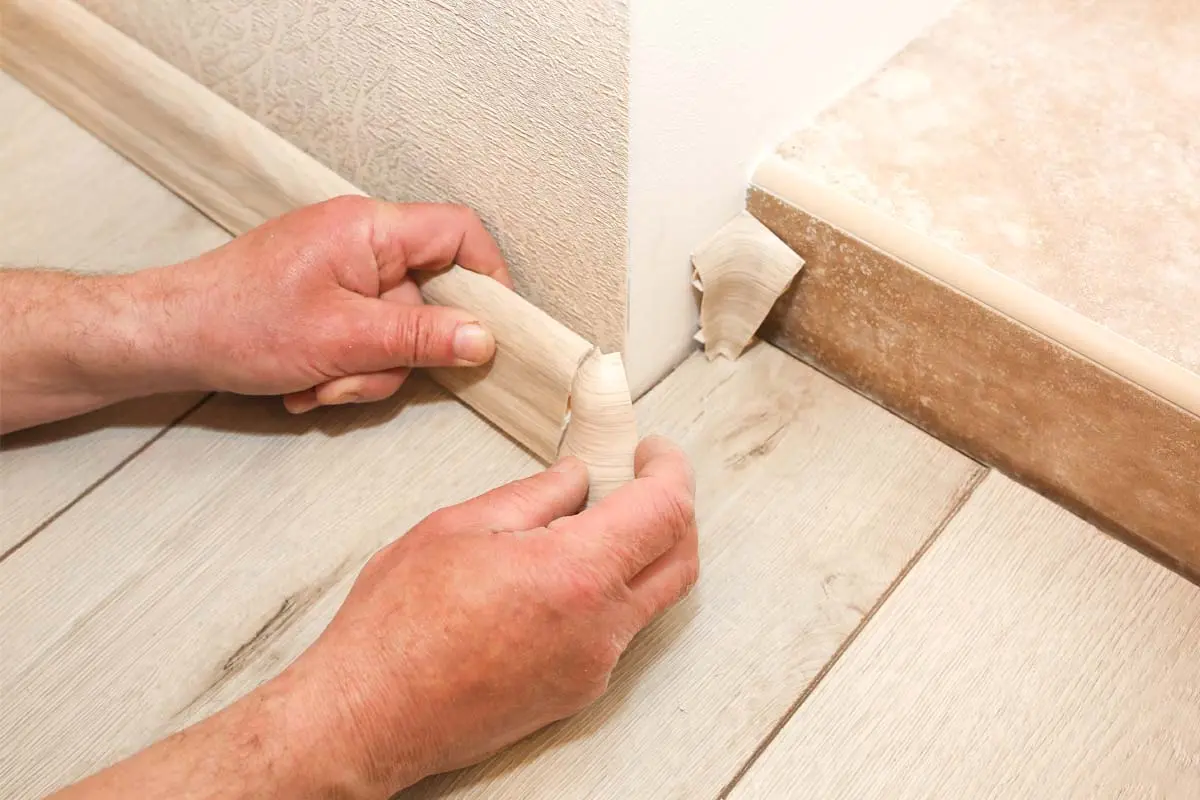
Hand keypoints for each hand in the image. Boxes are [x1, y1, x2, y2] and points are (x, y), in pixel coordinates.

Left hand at [147, 195, 511, 411]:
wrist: (166, 337)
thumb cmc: (238, 324)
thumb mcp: (344, 339)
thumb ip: (421, 337)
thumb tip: (485, 338)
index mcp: (369, 228)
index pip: (459, 232)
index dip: (487, 278)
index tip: (491, 330)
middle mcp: (360, 239)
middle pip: (428, 295)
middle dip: (400, 352)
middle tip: (361, 375)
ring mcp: (342, 269)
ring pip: (395, 328)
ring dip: (365, 370)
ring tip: (319, 383)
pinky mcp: (326, 295)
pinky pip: (364, 334)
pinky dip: (344, 366)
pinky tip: (306, 382)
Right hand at [268, 436, 698, 795]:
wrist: (369, 715)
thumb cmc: (397, 626)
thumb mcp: (460, 527)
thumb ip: (535, 495)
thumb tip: (578, 477)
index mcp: (576, 575)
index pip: (667, 510)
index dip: (670, 469)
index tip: (651, 452)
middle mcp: (599, 628)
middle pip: (681, 557)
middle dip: (671, 508)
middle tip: (634, 480)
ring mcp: (592, 667)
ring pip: (651, 597)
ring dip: (638, 552)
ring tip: (586, 523)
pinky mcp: (576, 692)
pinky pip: (617, 632)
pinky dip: (608, 592)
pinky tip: (560, 574)